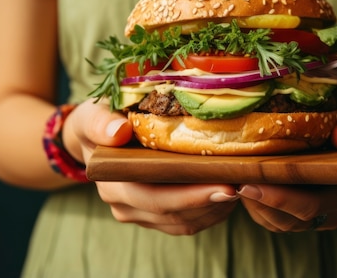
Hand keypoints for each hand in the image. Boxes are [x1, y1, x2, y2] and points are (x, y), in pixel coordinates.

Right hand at [63, 99, 239, 234]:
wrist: (94, 133)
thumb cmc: (99, 119)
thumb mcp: (94, 113)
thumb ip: (101, 123)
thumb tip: (118, 133)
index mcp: (111, 180)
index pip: (152, 197)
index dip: (189, 196)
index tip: (223, 184)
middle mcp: (122, 203)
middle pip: (172, 214)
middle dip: (210, 203)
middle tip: (242, 187)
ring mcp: (137, 212)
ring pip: (182, 223)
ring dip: (214, 210)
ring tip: (241, 188)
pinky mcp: (152, 214)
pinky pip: (184, 222)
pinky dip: (208, 212)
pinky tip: (228, 193)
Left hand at [237, 97, 336, 232]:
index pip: (315, 203)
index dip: (283, 198)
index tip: (254, 182)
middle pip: (292, 218)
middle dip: (260, 201)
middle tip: (233, 181)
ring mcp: (318, 214)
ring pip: (279, 222)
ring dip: (253, 204)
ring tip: (231, 179)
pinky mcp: (299, 211)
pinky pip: (272, 217)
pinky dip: (254, 203)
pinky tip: (237, 181)